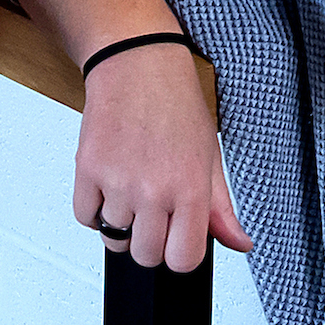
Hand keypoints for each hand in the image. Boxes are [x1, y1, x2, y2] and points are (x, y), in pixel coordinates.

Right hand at [70, 44, 243, 271]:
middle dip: (150, 242)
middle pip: (146, 256)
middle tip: (153, 212)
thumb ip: (221, 207)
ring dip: (121, 221)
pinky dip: (94, 209)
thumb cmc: (176, 104)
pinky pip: (86, 217)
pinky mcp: (88, 169)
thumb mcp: (210, 155)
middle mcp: (154, 190)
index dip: (179, 255)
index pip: (183, 260)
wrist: (137, 64)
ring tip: (131, 187)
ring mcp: (118, 182)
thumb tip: (239, 243)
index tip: (176, 240)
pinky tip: (109, 185)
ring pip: (114, 237)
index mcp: (190, 189)